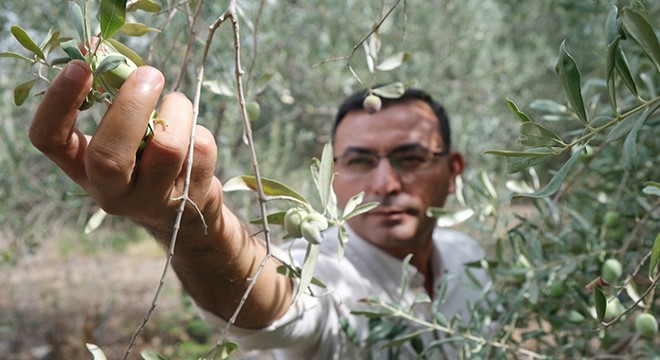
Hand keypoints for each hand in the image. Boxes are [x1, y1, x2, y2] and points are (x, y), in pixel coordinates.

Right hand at [29, 60, 222, 246]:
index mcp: (83, 170)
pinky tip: (193, 136)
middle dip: (131, 106)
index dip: (60, 101)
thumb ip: (109, 99)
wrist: (186, 213)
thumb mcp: (121, 138)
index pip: (50, 140)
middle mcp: (113, 193)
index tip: (80, 66)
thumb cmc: (147, 160)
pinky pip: (199, 148)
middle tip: (148, 74)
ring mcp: (153, 201)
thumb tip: (100, 45)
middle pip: (110, 156)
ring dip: (177, 109)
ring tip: (176, 103)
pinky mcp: (191, 200)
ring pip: (168, 147)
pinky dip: (198, 129)